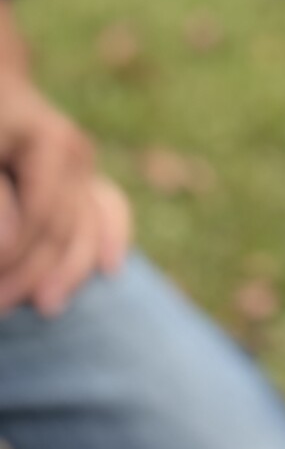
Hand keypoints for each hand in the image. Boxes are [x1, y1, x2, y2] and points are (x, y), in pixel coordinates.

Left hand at [0, 81, 131, 315]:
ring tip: (46, 306)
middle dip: (32, 272)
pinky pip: (108, 208)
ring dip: (68, 268)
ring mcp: (82, 161)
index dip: (12, 257)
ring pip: (86, 224)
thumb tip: (9, 244)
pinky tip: (109, 268)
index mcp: (46, 140)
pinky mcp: (86, 172)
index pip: (36, 216)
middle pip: (62, 225)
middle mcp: (71, 150)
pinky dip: (111, 236)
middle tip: (0, 308)